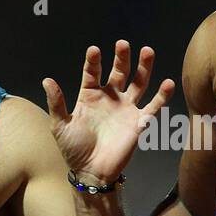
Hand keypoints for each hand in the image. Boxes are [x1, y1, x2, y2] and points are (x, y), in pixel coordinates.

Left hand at [42, 41, 174, 183]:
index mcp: (90, 96)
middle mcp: (110, 98)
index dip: (94, 61)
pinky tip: (168, 83)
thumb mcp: (60, 125)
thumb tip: (47, 80)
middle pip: (119, 72)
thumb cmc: (74, 149)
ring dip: (144, 67)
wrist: (91, 172)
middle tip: (123, 44)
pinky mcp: (138, 122)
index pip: (92, 73)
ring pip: (138, 83)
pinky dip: (162, 96)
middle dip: (122, 58)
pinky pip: (153, 107)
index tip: (94, 50)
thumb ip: (57, 103)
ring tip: (147, 52)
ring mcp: (126, 109)